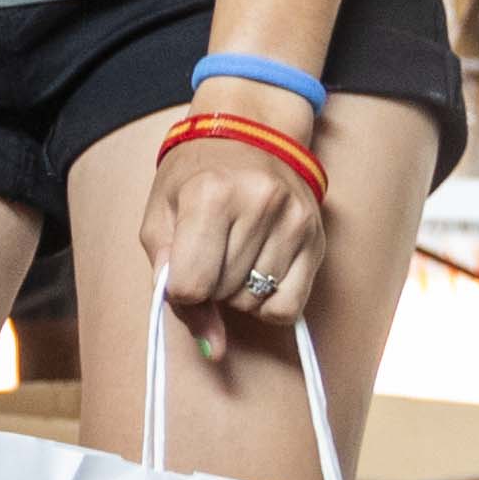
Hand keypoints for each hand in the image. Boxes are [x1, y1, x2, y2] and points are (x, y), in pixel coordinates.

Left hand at [142, 94, 328, 360]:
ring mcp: (294, 220)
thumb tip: (213, 349)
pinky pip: (290, 306)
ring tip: (234, 252)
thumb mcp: (160, 218)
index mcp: (210, 194)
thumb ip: (170, 282)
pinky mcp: (317, 238)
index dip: (180, 291)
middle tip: (209, 252)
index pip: (191, 286)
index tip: (182, 271)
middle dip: (209, 287)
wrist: (247, 131)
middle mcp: (258, 204)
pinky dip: (268, 302)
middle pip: (223, 295)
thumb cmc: (193, 177)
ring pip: (255, 304)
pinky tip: (259, 270)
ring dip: (237, 292)